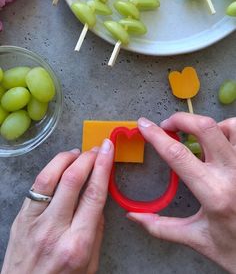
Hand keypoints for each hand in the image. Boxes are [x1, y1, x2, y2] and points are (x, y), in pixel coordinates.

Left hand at [2, 139, 113, 273]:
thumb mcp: (89, 266)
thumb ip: (96, 232)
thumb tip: (99, 200)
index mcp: (77, 244)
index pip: (94, 195)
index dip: (103, 167)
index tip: (109, 150)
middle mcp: (55, 230)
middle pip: (73, 180)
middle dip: (88, 157)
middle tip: (98, 148)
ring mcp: (34, 222)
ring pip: (50, 177)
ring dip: (67, 158)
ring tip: (78, 153)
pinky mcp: (21, 218)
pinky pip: (36, 186)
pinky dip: (51, 169)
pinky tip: (60, 165)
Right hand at [127, 114, 235, 273]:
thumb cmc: (234, 249)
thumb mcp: (196, 239)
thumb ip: (161, 227)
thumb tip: (134, 217)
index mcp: (213, 193)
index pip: (177, 154)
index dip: (156, 136)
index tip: (144, 126)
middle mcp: (232, 174)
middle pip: (205, 127)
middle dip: (181, 119)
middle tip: (168, 125)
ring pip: (229, 126)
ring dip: (209, 126)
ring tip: (197, 135)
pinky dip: (228, 130)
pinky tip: (219, 143)